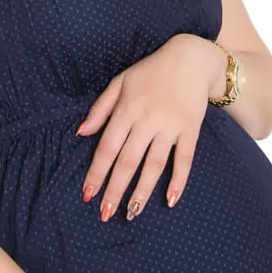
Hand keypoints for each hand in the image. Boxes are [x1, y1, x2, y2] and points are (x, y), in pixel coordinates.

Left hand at [76, 34, 225, 219]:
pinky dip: (178, 180)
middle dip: (115, 189)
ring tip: (132, 213)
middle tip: (105, 213)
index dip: (97, 172)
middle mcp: (147, 120)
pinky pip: (184, 159)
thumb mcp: (120, 82)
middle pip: (128, 160)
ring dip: (142, 191)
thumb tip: (80, 133)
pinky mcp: (191, 130)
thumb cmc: (150, 71)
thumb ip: (100, 108)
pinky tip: (170, 201)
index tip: (88, 194)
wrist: (191, 59)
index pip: (107, 147)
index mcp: (127, 109)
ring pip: (154, 164)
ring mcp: (170, 126)